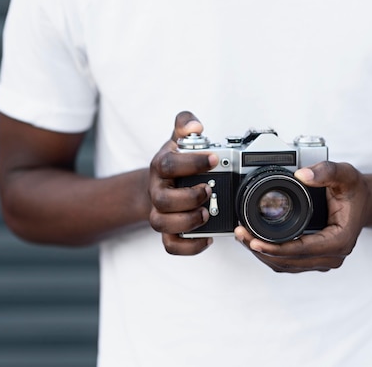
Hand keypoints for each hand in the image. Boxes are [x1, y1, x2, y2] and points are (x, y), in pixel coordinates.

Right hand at [149, 111, 218, 254]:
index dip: (191, 162)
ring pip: (162, 224)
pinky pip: (171, 245)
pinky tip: (208, 238)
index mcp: (161, 166)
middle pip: (162, 199)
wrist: (161, 185)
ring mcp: (160, 213)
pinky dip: (189, 246)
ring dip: (187, 221)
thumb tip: (195, 125)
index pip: (168, 164)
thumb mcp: (178, 139)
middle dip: (188, 197)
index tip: (214, 159)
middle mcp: (157, 191)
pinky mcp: (168, 231)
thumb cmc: (175, 162)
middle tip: (209, 190)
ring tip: (207, 214)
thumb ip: (185, 124)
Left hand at [234, 161, 370, 272]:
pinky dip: (271, 254)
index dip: (274, 248)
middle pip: (288, 262)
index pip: (300, 251)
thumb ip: (326, 171)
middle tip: (240, 235)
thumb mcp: (345, 174)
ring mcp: (324, 260)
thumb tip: (302, 175)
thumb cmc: (356, 190)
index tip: (253, 241)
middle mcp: (332, 256)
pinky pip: (289, 262)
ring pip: (286, 265)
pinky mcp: (316, 259)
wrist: (367, 201)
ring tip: (243, 237)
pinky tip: (256, 242)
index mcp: (339, 241)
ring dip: (263, 255)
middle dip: (262, 251)